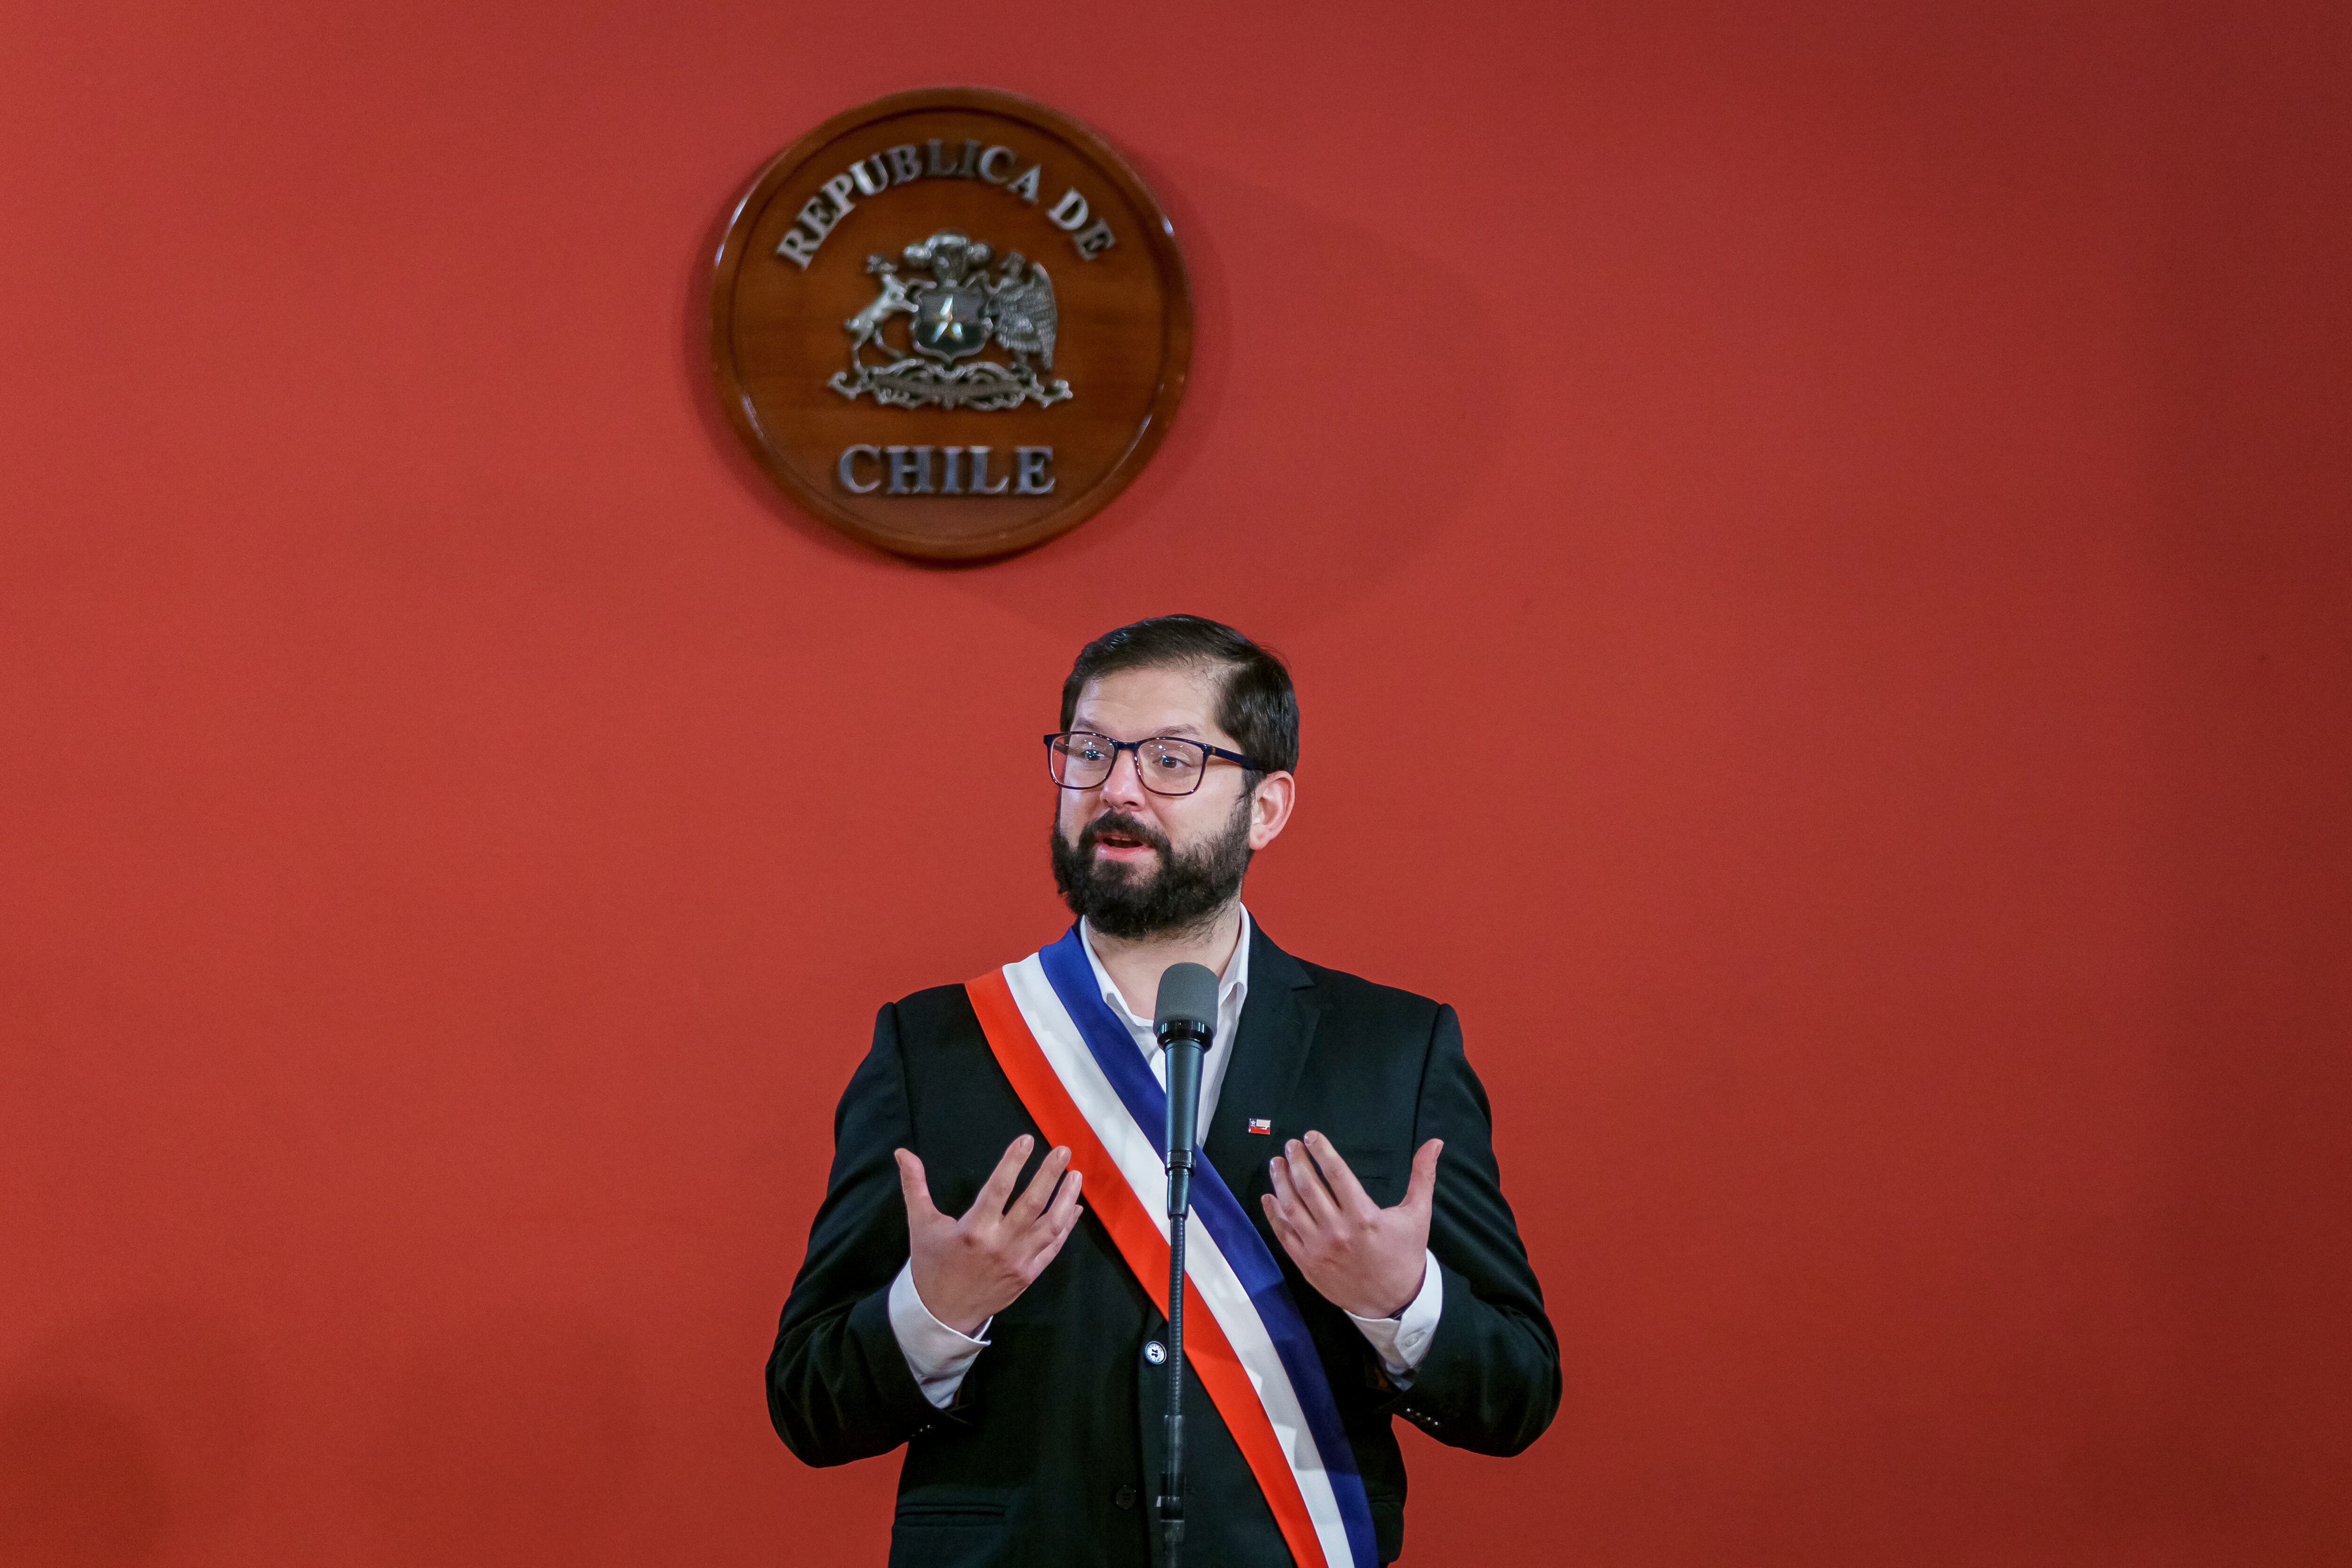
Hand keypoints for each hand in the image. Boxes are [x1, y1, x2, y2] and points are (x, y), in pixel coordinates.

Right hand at [896, 1135, 1083, 1335]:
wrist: (942, 1314)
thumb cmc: (931, 1264)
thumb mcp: (920, 1224)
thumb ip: (914, 1185)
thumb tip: (902, 1152)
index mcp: (973, 1230)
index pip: (999, 1188)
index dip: (1014, 1161)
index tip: (1028, 1139)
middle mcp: (1000, 1245)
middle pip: (1032, 1204)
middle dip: (1050, 1174)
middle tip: (1063, 1150)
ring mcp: (1018, 1262)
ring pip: (1050, 1226)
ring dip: (1065, 1198)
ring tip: (1075, 1175)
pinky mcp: (1028, 1275)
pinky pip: (1053, 1247)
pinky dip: (1066, 1227)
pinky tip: (1074, 1207)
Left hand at [1261, 1132, 1440, 1318]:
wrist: (1393, 1302)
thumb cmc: (1405, 1255)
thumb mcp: (1418, 1215)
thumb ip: (1423, 1176)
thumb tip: (1435, 1143)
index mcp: (1364, 1216)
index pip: (1336, 1174)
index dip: (1321, 1151)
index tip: (1311, 1136)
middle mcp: (1337, 1231)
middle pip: (1309, 1187)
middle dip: (1297, 1161)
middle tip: (1290, 1144)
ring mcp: (1318, 1249)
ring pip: (1291, 1208)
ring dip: (1281, 1181)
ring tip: (1277, 1163)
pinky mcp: (1307, 1264)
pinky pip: (1283, 1234)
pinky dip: (1273, 1214)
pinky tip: (1269, 1196)